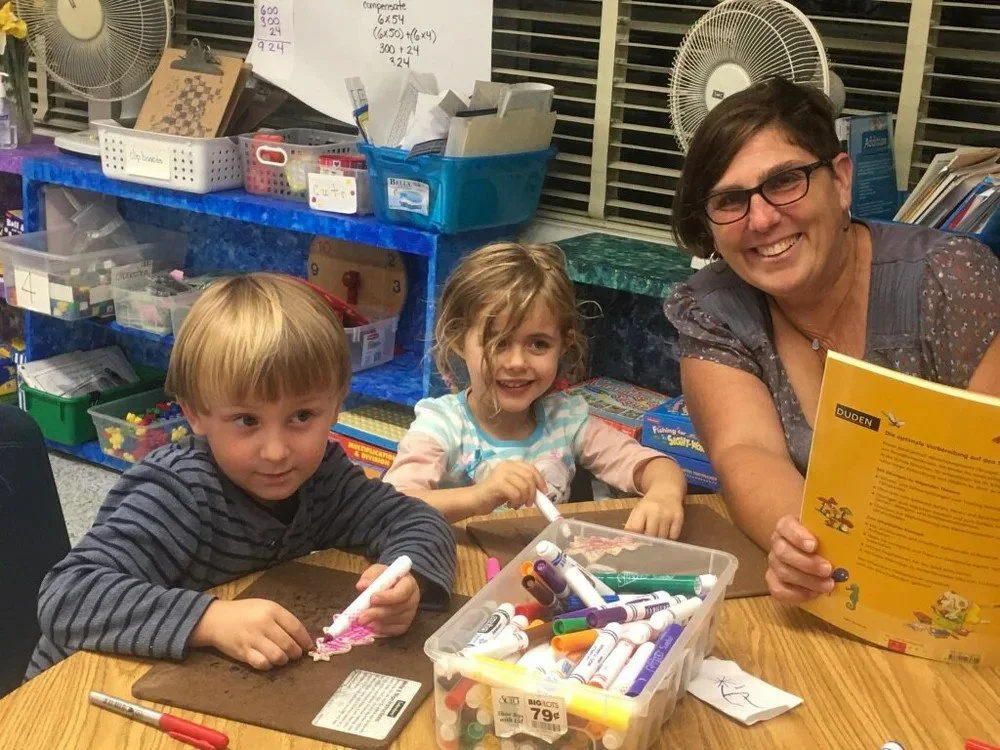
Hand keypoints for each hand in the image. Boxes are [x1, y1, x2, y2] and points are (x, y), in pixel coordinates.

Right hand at [189, 599, 312, 669]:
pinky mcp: (243, 652)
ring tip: (282, 658)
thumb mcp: (265, 606)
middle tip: (295, 654)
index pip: (295, 627)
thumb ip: (282, 619)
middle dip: (296, 652)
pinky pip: (262, 664)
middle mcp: (263, 624)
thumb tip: (301, 636)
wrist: (215, 619)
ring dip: (284, 660)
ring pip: (278, 656)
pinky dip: (269, 665)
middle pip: (288, 644)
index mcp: (271, 610)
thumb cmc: (244, 612)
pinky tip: (268, 661)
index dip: (305, 639)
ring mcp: (253, 639)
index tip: (309, 646)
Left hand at [356, 565, 420, 636]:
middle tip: (361, 617)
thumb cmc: (386, 579)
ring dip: (375, 620)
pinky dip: (378, 628)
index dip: (387, 597)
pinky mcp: (403, 626)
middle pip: (395, 609)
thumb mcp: (379, 572)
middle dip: (376, 613)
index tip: (372, 598)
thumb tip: (361, 585)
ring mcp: (409, 615)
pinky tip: (371, 623)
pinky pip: (390, 631)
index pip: (402, 592)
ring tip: (362, 618)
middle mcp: (412, 600)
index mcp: (409, 584)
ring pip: (391, 621)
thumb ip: (370, 576)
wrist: (395, 587)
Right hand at [476, 460, 545, 514]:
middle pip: (529, 477)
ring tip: (516, 505)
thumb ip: (524, 483)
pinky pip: (516, 494)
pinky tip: (509, 505)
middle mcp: (507, 465)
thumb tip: (541, 491)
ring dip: (524, 499)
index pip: (531, 468)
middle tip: (529, 503)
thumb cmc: (494, 494)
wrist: (475, 500)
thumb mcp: (512, 486)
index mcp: (511, 463)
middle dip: (533, 493)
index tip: (544, 493)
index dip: (540, 480)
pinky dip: (516, 502)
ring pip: (524, 487)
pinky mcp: (497, 483)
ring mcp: (502, 473)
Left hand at [625, 489, 684, 538]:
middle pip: (650, 535)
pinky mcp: (679, 518)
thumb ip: (631, 526)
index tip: (635, 545)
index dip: (634, 539)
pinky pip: (673, 537)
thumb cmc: (649, 505)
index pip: (636, 529)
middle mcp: (655, 511)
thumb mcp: (637, 511)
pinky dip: (669, 539)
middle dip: (648, 541)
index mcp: (642, 509)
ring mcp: (668, 515)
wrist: (666, 490)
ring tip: (656, 536)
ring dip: (659, 541)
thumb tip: (626, 542)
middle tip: (647, 543)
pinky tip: (666, 534)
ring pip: (662, 538)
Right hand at [765, 515, 833, 603]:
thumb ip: (834, 531)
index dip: (798, 536)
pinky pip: (777, 590)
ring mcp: (775, 563)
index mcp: (787, 526)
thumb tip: (858, 534)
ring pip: (782, 572)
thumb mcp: (826, 530)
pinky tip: (814, 595)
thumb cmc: (821, 538)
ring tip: (828, 585)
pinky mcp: (775, 581)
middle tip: (828, 570)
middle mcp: (778, 543)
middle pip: (783, 552)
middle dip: (807, 563)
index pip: (786, 526)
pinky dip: (795, 595)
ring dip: (807, 581)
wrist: (809, 552)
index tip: (814, 545)